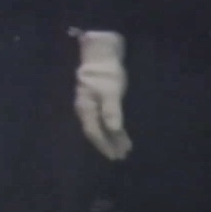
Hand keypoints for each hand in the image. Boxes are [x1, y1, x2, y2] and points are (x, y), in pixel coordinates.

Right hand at [73, 30, 130, 161]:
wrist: (101, 55)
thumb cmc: (105, 73)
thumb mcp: (110, 92)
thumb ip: (111, 111)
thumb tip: (113, 130)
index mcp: (86, 108)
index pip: (94, 132)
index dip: (104, 145)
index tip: (115, 156)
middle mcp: (86, 110)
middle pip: (97, 132)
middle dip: (109, 144)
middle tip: (121, 156)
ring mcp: (91, 106)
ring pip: (101, 127)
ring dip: (112, 138)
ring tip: (124, 149)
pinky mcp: (98, 102)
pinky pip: (104, 120)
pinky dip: (113, 129)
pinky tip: (120, 133)